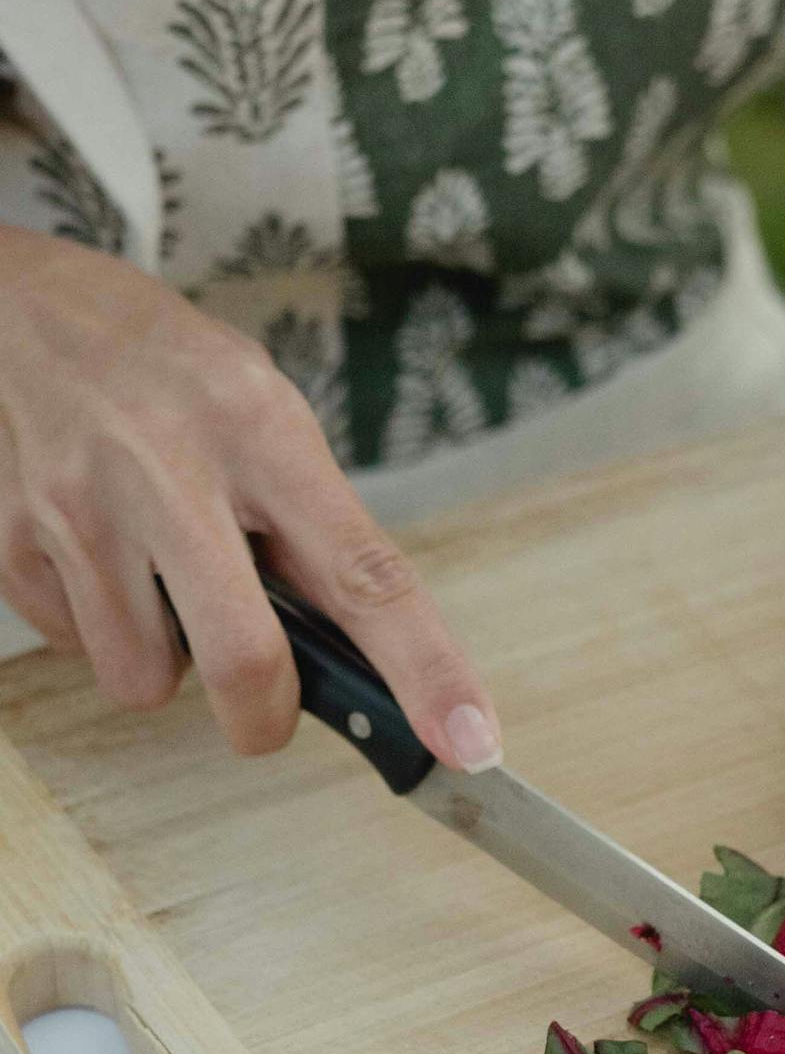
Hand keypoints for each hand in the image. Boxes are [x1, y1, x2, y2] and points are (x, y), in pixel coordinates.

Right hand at [0, 228, 500, 765]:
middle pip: (245, 661)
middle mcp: (169, 471)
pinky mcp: (14, 543)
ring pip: (147, 679)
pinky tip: (107, 563)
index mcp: (263, 434)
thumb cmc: (171, 375)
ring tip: (164, 580)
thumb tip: (369, 660)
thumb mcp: (269, 418)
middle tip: (265, 703)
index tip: (469, 742)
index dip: (426, 670)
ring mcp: (81, 510)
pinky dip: (106, 632)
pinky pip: (79, 651)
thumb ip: (316, 531)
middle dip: (265, 715)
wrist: (23, 311)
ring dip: (172, 662)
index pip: (366, 576)